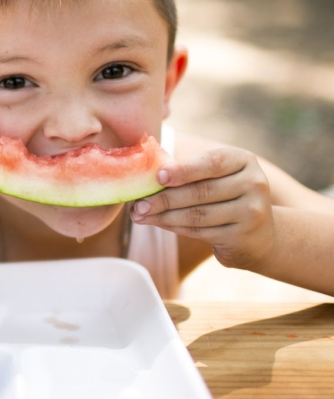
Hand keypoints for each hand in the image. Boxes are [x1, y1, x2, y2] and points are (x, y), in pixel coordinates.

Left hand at [130, 147, 274, 270]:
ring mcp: (252, 212)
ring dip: (164, 215)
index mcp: (244, 161)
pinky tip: (157, 223)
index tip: (157, 177)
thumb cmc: (224, 195)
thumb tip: (145, 175)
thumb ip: (189, 171)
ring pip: (197, 214)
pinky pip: (199, 231)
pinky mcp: (242, 237)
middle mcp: (254, 184)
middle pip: (201, 191)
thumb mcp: (216, 176)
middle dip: (164, 198)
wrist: (260, 235)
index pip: (212, 162)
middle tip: (137, 204)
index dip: (183, 170)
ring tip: (140, 215)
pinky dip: (174, 227)